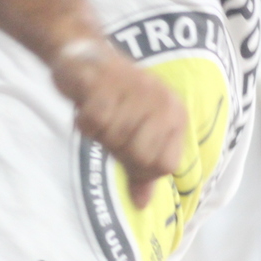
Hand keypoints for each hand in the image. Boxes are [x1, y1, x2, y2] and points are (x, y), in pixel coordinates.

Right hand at [52, 40, 185, 208]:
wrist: (87, 56)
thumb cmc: (116, 99)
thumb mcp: (137, 133)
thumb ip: (141, 168)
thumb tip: (142, 204)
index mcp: (175, 115)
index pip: (165, 165)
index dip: (141, 168)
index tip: (125, 152)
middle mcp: (162, 102)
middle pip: (141, 156)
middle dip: (117, 151)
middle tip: (109, 130)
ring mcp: (135, 91)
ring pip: (115, 140)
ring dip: (100, 133)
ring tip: (100, 114)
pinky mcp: (105, 84)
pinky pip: (94, 124)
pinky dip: (84, 122)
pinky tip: (87, 107)